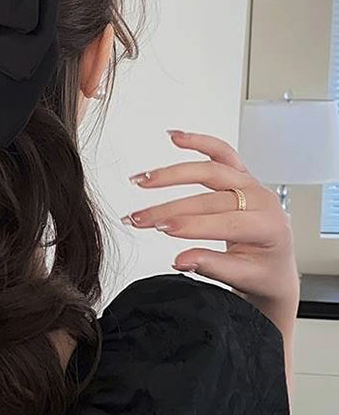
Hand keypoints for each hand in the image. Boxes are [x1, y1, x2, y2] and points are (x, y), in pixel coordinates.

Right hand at [122, 130, 299, 304]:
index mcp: (270, 226)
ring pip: (210, 169)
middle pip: (209, 197)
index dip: (192, 224)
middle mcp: (261, 199)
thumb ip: (212, 266)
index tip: (163, 228)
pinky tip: (175, 137)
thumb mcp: (243, 277)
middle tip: (141, 217)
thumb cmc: (261, 272)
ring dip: (172, 173)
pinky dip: (198, 141)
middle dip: (169, 208)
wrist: (275, 264)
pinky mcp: (240, 175)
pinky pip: (221, 152)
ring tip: (143, 180)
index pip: (226, 222)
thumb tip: (181, 260)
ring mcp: (250, 184)